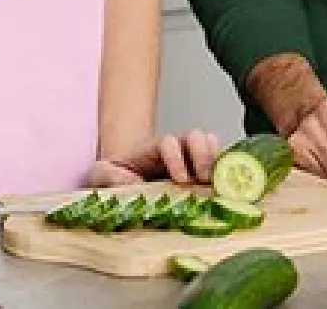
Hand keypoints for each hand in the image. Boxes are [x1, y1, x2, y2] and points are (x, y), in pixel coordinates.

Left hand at [86, 130, 220, 186]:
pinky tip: (225, 189)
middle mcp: (177, 149)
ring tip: (218, 186)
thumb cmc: (115, 176)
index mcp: (153, 148)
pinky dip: (225, 172)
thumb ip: (107, 175)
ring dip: (217, 163)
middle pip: (196, 136)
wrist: (125, 182)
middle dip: (203, 156)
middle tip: (204, 180)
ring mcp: (191, 158)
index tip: (180, 179)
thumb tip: (127, 184)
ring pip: (212, 145)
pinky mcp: (201, 173)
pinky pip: (220, 163)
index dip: (177, 157)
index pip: (169, 142)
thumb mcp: (101, 174)